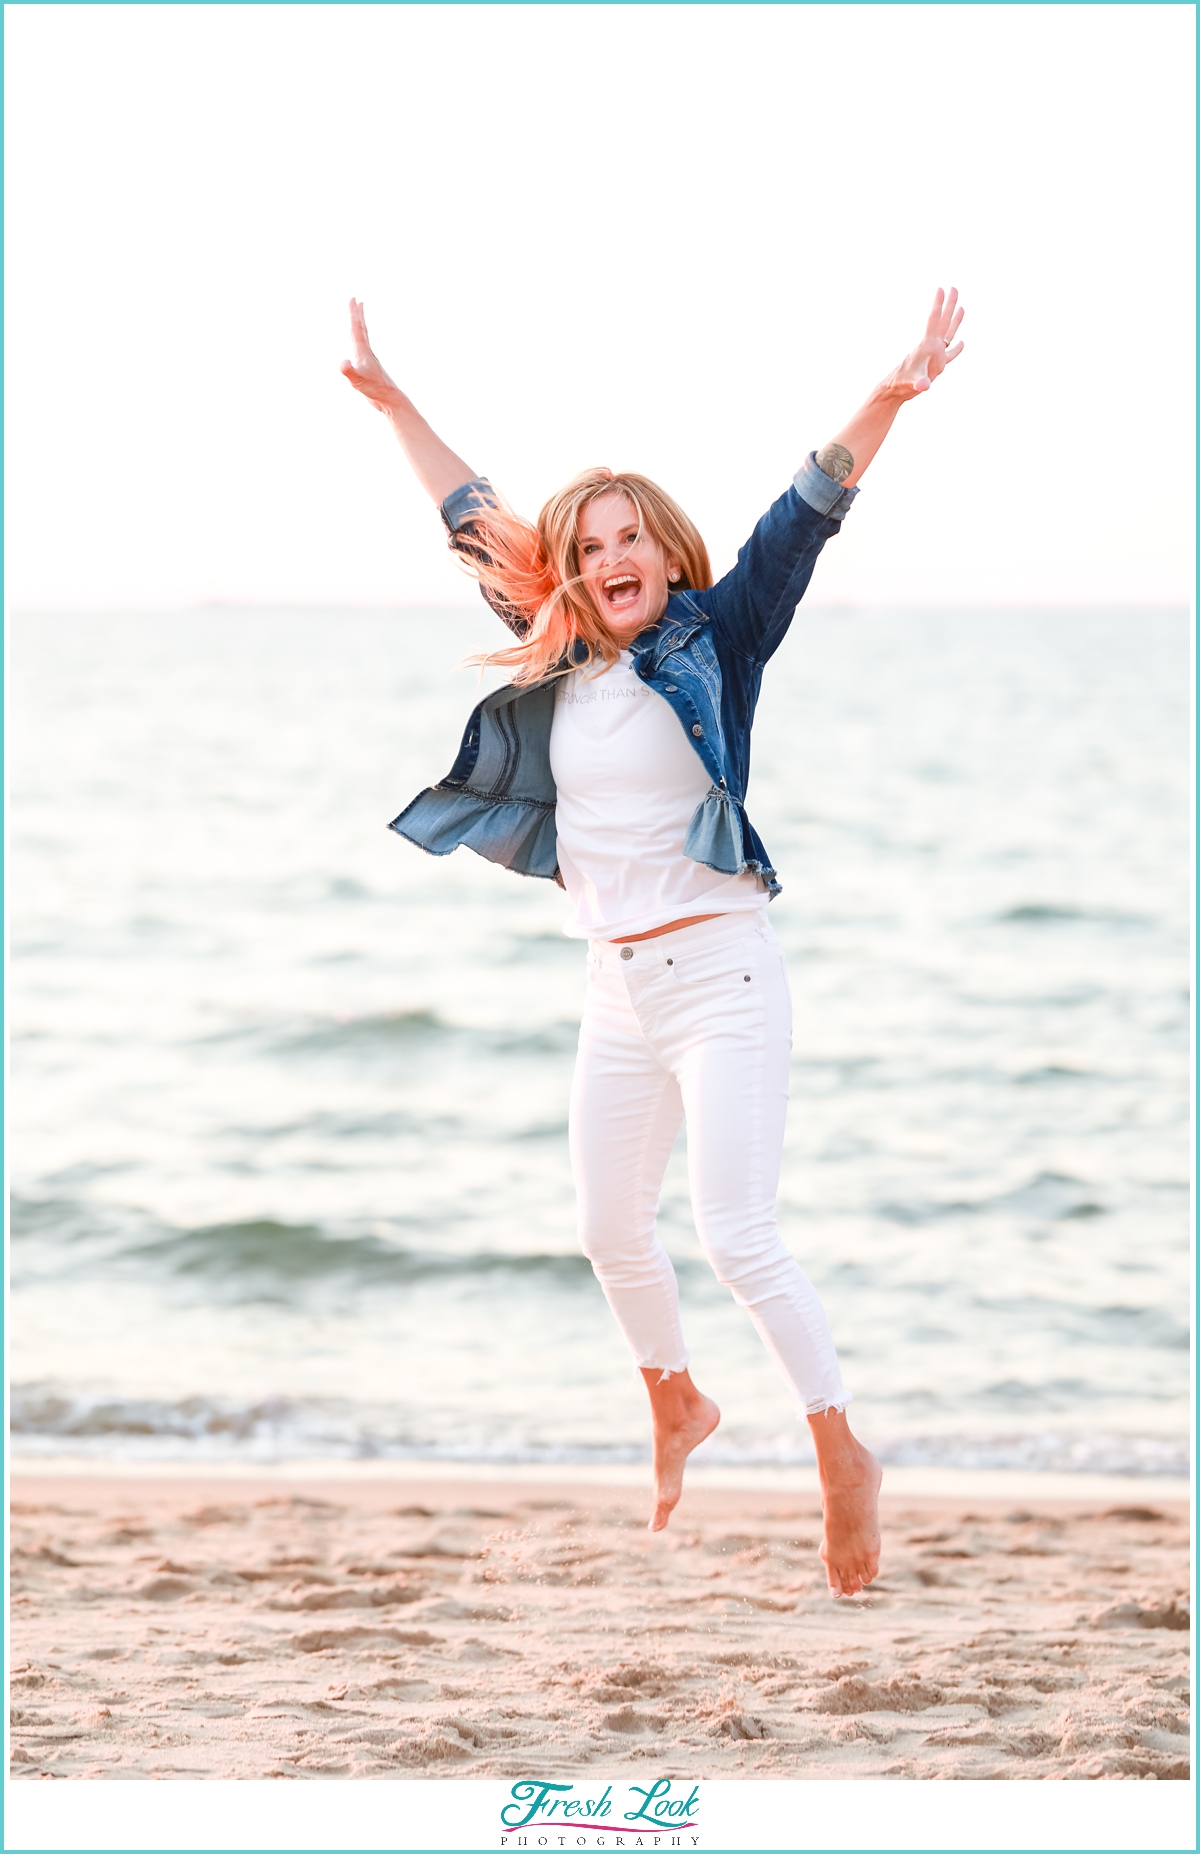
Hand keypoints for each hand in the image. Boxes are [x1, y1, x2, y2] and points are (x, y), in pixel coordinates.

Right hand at [341, 298, 404, 414]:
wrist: (389, 399)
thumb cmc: (375, 390)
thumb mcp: (357, 381)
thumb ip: (349, 371)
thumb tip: (342, 363)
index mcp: (363, 352)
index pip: (357, 328)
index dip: (354, 314)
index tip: (353, 299)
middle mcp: (367, 353)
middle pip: (361, 329)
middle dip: (358, 314)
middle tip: (356, 300)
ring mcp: (369, 360)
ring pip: (363, 338)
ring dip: (360, 326)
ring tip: (358, 317)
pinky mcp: (369, 368)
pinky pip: (362, 350)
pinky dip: (360, 342)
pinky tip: (359, 345)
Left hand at [882, 287, 964, 399]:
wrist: (896, 390)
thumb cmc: (902, 384)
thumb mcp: (912, 383)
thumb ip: (919, 383)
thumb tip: (923, 385)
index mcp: (927, 345)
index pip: (934, 321)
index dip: (938, 305)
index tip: (941, 289)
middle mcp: (932, 346)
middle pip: (943, 321)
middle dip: (949, 305)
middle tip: (954, 288)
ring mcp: (935, 355)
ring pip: (948, 333)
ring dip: (955, 321)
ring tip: (961, 307)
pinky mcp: (937, 366)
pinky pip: (950, 354)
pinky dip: (956, 349)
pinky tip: (962, 343)